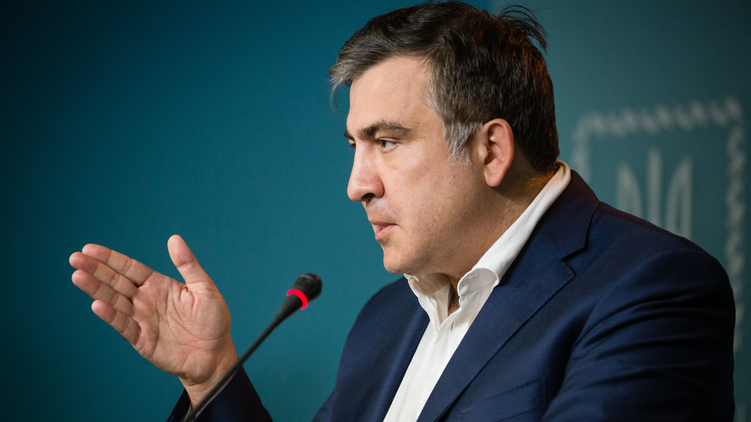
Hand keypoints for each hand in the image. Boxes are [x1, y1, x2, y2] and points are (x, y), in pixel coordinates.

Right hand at [69, 235, 237, 404]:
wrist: (215, 355)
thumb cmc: (212, 321)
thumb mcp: (204, 288)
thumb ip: (188, 265)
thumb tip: (174, 239)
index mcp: (158, 285)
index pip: (129, 268)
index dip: (110, 259)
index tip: (89, 249)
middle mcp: (145, 300)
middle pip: (116, 282)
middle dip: (96, 270)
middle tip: (75, 258)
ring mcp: (142, 319)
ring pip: (114, 301)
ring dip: (96, 290)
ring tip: (78, 276)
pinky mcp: (142, 339)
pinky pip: (124, 326)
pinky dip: (111, 316)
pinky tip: (97, 305)